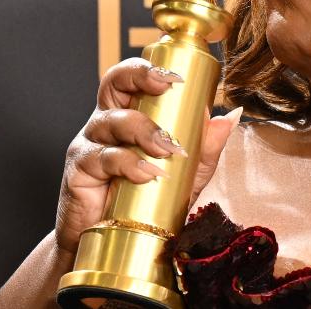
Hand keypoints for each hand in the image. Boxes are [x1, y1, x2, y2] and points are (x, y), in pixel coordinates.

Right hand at [55, 57, 240, 254]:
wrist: (119, 241)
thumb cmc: (150, 201)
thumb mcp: (187, 172)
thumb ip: (207, 145)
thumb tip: (231, 116)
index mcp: (130, 114)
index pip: (132, 78)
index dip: (150, 68)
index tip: (178, 77)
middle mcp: (106, 123)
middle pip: (113, 83)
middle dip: (139, 77)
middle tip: (166, 87)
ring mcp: (89, 145)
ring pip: (111, 120)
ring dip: (144, 130)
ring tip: (168, 150)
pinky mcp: (79, 171)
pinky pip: (102, 158)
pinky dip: (129, 164)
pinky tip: (147, 174)